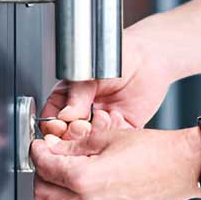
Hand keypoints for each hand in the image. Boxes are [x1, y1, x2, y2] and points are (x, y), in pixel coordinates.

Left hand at [31, 110, 200, 199]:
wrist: (182, 168)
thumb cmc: (152, 150)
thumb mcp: (106, 138)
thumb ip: (73, 146)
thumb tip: (53, 149)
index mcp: (84, 179)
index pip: (44, 168)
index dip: (37, 153)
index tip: (39, 145)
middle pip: (43, 194)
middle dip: (40, 173)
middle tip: (47, 157)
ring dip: (53, 190)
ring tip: (63, 170)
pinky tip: (80, 183)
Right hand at [40, 23, 172, 135]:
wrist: (149, 57)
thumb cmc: (117, 57)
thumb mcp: (90, 75)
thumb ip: (76, 96)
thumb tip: (65, 117)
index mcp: (68, 97)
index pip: (51, 119)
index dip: (53, 127)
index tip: (59, 126)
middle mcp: (83, 112)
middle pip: (68, 136)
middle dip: (74, 134)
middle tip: (83, 125)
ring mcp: (101, 121)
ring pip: (89, 142)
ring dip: (95, 133)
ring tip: (104, 115)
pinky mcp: (120, 128)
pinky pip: (111, 140)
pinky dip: (113, 132)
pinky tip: (117, 116)